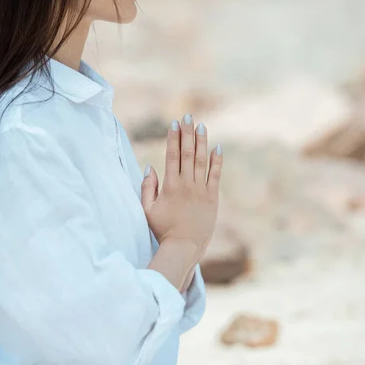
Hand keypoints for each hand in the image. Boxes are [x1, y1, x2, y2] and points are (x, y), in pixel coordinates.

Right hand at [141, 114, 222, 261]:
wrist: (184, 247)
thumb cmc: (163, 230)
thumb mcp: (147, 209)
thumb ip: (147, 187)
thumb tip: (150, 167)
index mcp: (170, 186)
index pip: (172, 156)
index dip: (173, 138)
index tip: (173, 123)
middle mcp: (186, 184)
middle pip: (187, 153)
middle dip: (187, 133)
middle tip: (187, 116)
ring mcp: (201, 190)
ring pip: (202, 160)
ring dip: (201, 141)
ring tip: (201, 126)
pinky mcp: (213, 198)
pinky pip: (215, 175)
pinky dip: (217, 161)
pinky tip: (217, 147)